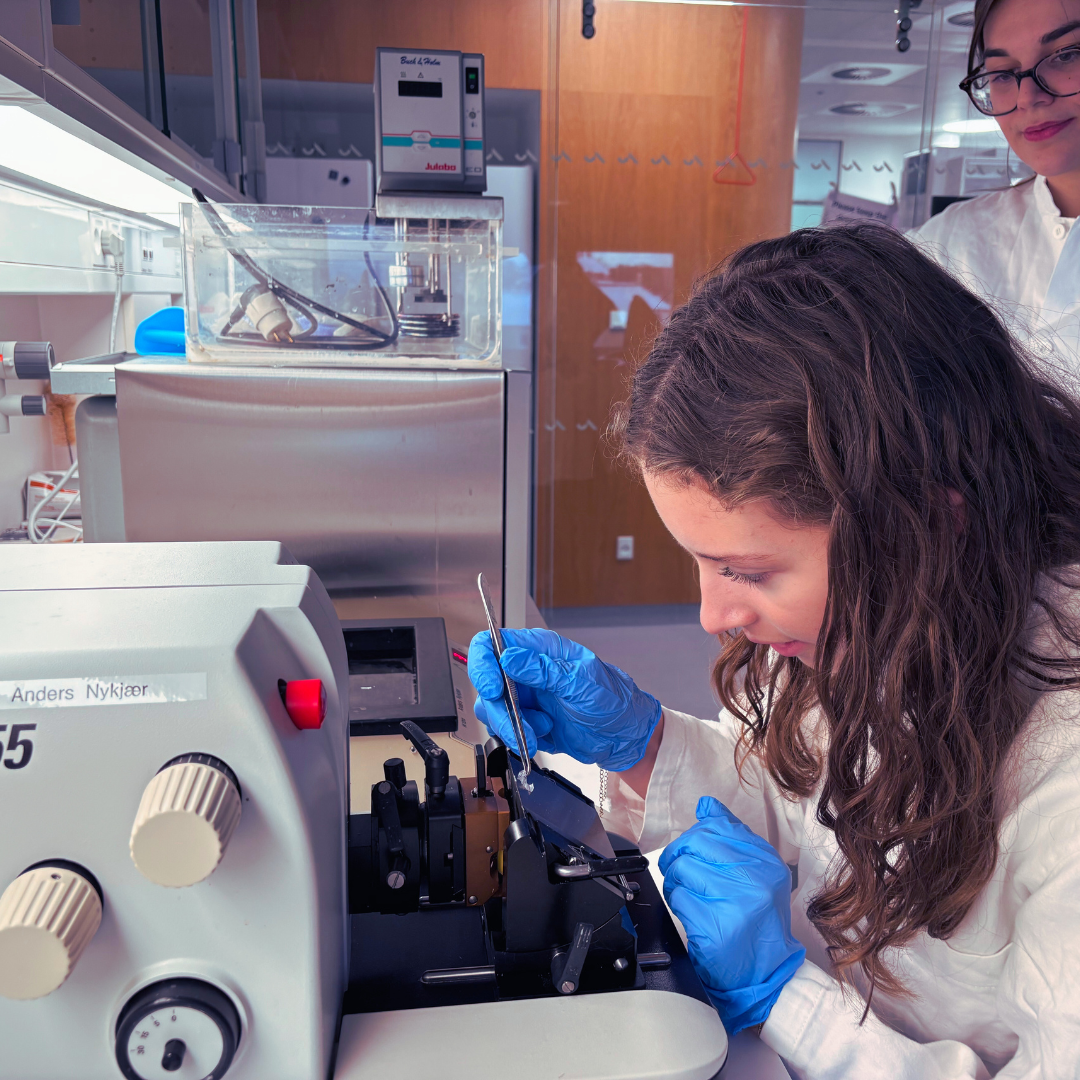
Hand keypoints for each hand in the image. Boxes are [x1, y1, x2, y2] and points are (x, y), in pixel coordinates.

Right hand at [467, 627, 661, 769]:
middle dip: (499, 709)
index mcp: (540, 650)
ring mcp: (526, 696)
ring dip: (510, 726)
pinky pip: (505, 729)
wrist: (625, 736)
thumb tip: (510, 658)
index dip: (483, 663)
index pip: (493, 643)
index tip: (491, 687)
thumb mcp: (581, 682)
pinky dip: (518, 738)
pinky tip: (541, 736)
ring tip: (538, 732)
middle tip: (516, 725)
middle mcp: (527, 670)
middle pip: (487, 682)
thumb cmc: (613, 700)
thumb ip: (544, 670)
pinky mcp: (526, 721)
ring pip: (492, 709)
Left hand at [660, 797, 805, 1034]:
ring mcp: (736, 903)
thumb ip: (731, 837)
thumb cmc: (757, 921)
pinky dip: (678, 904)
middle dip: (678, 856)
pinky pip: (679, 899)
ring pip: (682, 870)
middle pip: (694, 844)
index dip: (695, 837)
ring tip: (686, 894)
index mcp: (765, 860)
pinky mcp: (716, 927)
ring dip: (675, 882)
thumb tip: (706, 805)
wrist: (766, 973)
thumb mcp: (756, 873)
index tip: (693, 850)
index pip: (715, 826)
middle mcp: (755, 879)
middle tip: (679, 871)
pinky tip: (690, 912)